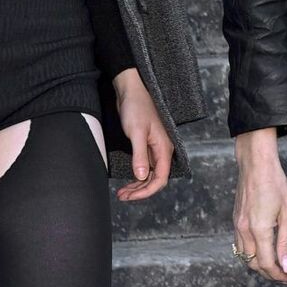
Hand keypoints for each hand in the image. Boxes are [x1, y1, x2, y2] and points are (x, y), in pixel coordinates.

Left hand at [112, 67, 174, 201]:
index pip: (160, 178)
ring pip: (148, 174)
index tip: (131, 196)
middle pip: (154, 179)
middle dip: (139, 190)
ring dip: (137, 185)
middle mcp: (161, 151)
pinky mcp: (145, 145)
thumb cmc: (136, 107)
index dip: (146, 191)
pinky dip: (136, 175)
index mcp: (164, 148)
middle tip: (122, 196)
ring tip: (122, 192)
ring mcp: (153, 148)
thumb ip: (140, 155)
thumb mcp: (136, 132)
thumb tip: (141, 177)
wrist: (130, 90)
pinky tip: (127, 180)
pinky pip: (143, 166)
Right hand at [232, 127, 286, 285]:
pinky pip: (240, 245)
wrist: (255, 164)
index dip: (278, 275)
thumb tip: (286, 266)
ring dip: (259, 265)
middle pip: (253, 263)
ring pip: (244, 256)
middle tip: (283, 274)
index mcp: (259, 229)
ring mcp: (237, 225)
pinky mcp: (236, 220)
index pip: (266, 263)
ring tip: (274, 264)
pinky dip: (250, 253)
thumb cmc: (275, 184)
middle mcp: (245, 230)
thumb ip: (286, 242)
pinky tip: (262, 250)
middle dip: (268, 273)